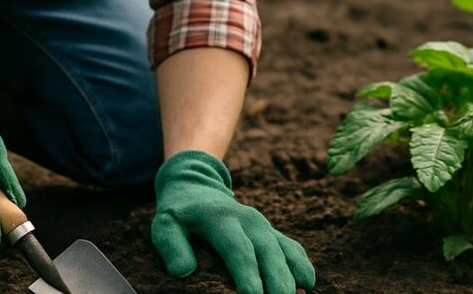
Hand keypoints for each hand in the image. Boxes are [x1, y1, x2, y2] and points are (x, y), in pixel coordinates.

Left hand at [151, 150, 314, 293]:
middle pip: (268, 253)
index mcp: (220, 219)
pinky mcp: (272, 232)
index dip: (247, 274)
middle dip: (277, 281)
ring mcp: (263, 226)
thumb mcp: (165, 225)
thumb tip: (184, 271)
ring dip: (294, 276)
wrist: (196, 187)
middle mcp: (248, 220)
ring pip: (285, 251)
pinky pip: (292, 248)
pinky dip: (302, 265)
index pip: (237, 249)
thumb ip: (171, 246)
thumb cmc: (179, 214)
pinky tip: (308, 285)